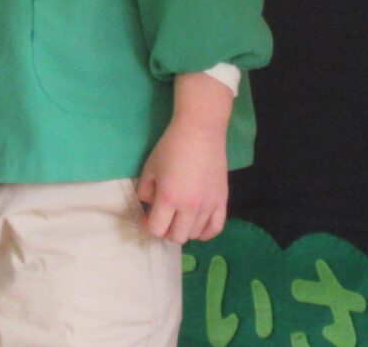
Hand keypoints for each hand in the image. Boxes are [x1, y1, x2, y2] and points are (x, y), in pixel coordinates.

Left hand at [137, 116, 229, 243]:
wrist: (200, 130)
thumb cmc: (171, 146)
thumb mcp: (150, 167)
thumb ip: (145, 191)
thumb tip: (149, 205)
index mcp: (169, 198)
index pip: (157, 229)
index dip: (147, 224)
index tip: (145, 215)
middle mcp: (190, 207)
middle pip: (176, 237)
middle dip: (165, 230)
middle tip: (162, 216)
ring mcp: (209, 205)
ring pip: (195, 234)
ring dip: (184, 229)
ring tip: (179, 215)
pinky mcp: (222, 200)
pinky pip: (216, 228)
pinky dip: (205, 232)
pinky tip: (197, 225)